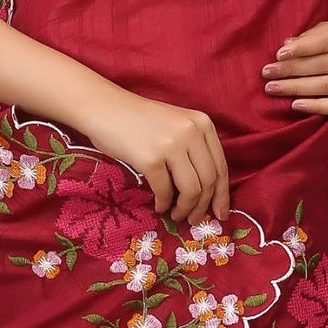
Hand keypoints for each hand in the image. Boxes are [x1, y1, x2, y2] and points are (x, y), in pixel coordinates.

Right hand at [74, 86, 230, 225]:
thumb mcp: (176, 125)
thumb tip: (207, 191)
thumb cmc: (139, 120)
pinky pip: (165, 191)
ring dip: (185, 209)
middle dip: (203, 206)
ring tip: (176, 216)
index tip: (221, 213)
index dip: (222, 195)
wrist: (104, 108)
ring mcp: (172, 145)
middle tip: (194, 220)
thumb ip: (194, 148)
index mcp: (203, 123)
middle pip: (209, 181)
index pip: (221, 166)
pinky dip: (164, 203)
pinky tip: (159, 206)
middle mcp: (191, 132)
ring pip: (192, 190)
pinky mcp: (151, 159)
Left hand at [261, 18, 327, 114]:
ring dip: (298, 88)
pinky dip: (317, 106)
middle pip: (325, 65)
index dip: (302, 48)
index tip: (278, 54)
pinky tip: (296, 105)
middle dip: (292, 70)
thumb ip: (317, 35)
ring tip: (274, 89)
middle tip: (267, 74)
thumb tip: (287, 45)